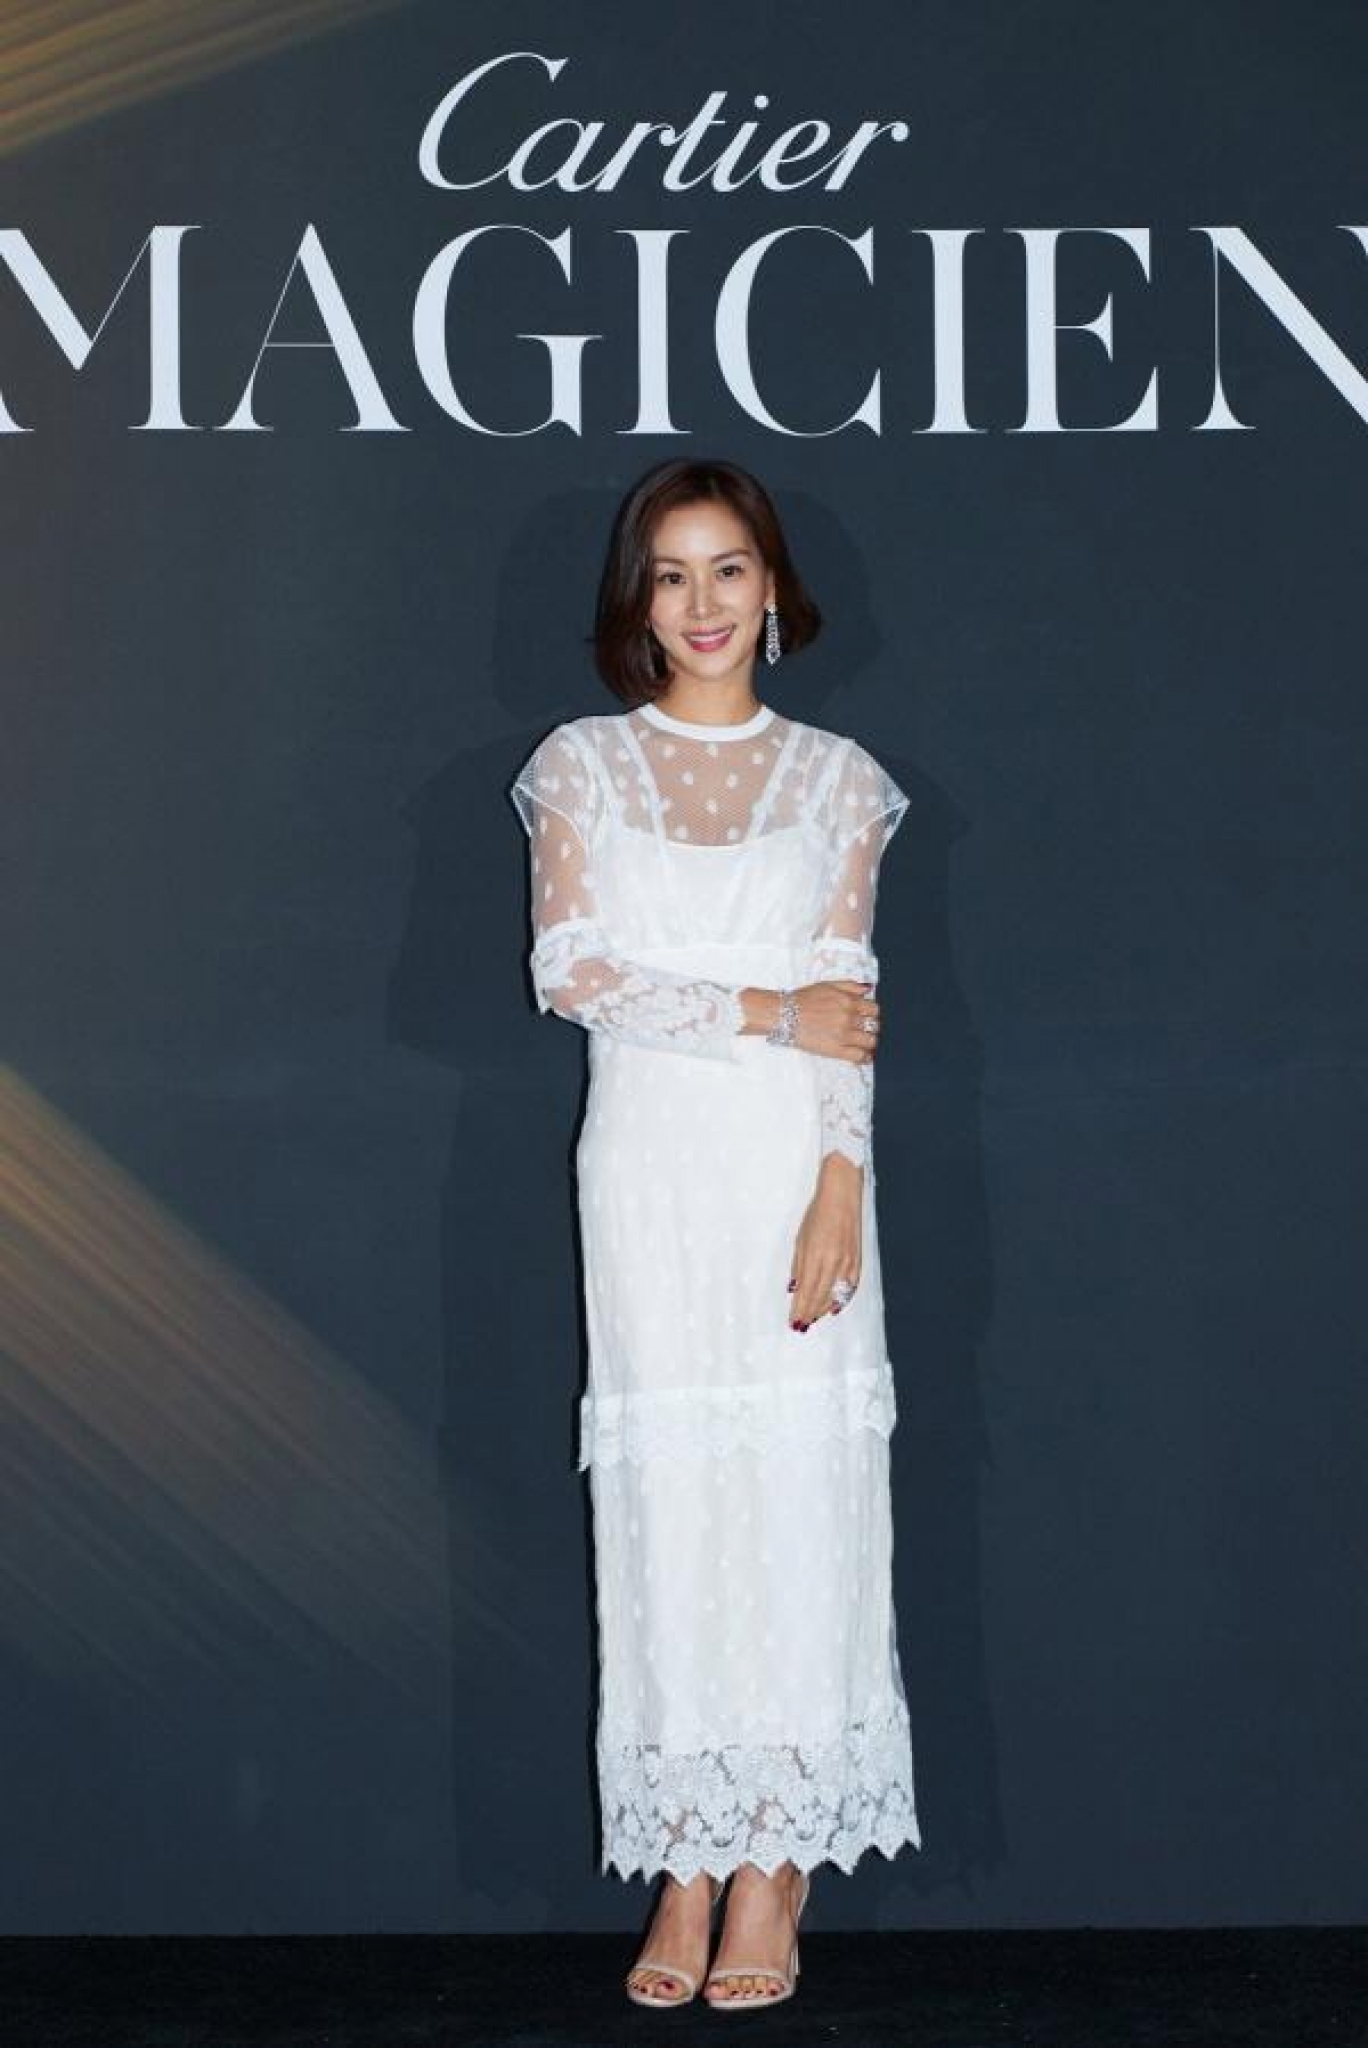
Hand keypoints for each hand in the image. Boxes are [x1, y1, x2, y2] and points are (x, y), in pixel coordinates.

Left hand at [788, 1162, 862, 1329]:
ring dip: (822, 1309)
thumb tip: (795, 1289)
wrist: (842, 1196)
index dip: (799, 1308)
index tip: (793, 1320)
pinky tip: (833, 1307)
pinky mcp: (858, 1261)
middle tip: (800, 1325)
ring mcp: (848, 1262)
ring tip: (812, 1318)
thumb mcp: (801, 1239)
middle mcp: (833, 1261)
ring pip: (835, 1295)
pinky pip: (849, 1288)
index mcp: (816, 1255)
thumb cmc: (818, 1214)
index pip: (806, 1290)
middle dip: (809, 1313)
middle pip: (820, 1297)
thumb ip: (799, 1266)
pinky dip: (840, 1300)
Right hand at [790, 979, 880, 1064]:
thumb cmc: (803, 999)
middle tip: (863, 1030)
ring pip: (870, 1042)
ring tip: (862, 1043)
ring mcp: (843, 1035)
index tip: (866, 1017)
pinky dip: (864, 1057)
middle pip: (875, 1026)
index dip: (871, 1014)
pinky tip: (862, 1056)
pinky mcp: (836, 1050)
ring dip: (869, 1042)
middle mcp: (849, 1018)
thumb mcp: (827, 985)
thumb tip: (868, 989)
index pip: (874, 1009)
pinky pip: (859, 1056)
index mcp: (848, 1001)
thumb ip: (850, 986)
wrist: (783, 1015)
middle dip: (871, 1027)